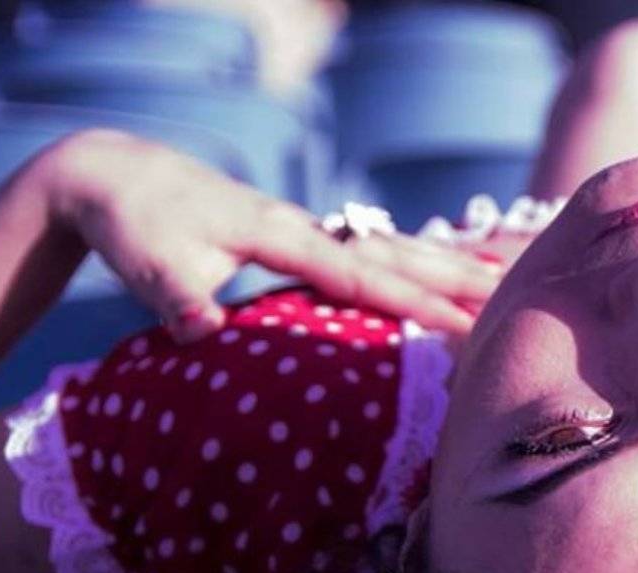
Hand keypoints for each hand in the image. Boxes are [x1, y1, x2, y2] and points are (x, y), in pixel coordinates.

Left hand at [44, 130, 500, 341]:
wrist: (122, 175)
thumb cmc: (138, 225)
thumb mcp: (148, 264)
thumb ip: (178, 299)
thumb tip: (203, 332)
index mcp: (280, 233)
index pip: (361, 273)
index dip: (413, 300)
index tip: (463, 326)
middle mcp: (308, 225)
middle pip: (397, 250)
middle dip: (456, 277)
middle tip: (515, 300)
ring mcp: (312, 227)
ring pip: (395, 244)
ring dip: (448, 264)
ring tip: (503, 283)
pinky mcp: (307, 236)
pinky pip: (376, 249)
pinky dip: (418, 261)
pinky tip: (448, 273)